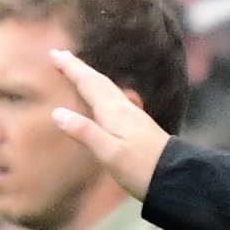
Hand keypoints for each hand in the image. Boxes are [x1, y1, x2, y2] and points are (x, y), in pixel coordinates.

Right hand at [48, 49, 170, 199]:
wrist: (176, 177)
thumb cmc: (141, 168)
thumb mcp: (109, 153)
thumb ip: (84, 132)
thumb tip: (58, 113)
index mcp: (113, 112)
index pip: (88, 83)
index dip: (70, 68)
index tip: (53, 53)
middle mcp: (124, 108)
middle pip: (98, 81)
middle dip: (79, 67)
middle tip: (61, 56)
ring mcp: (134, 116)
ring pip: (108, 88)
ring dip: (91, 77)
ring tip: (80, 72)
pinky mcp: (140, 125)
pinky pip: (116, 99)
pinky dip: (103, 91)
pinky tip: (106, 99)